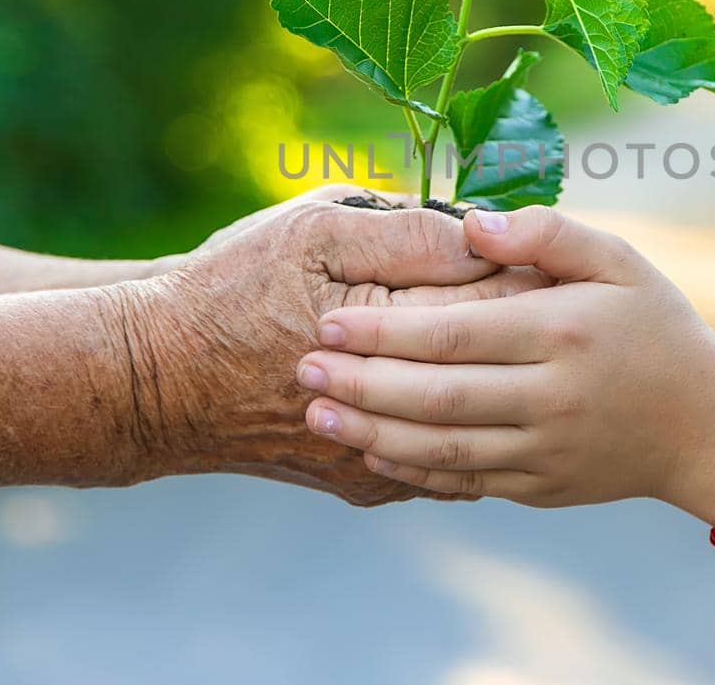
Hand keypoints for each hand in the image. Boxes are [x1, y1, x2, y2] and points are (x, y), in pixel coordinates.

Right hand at [109, 191, 552, 505]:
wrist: (157, 380)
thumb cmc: (232, 290)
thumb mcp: (311, 231)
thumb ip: (404, 232)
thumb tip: (482, 235)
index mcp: (390, 336)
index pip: (495, 304)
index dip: (531, 274)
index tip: (553, 254)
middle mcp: (393, 412)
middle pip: (497, 367)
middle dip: (531, 331)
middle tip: (557, 296)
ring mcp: (383, 459)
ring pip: (479, 422)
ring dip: (502, 382)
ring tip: (520, 345)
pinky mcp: (368, 483)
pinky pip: (445, 458)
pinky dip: (466, 423)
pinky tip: (478, 390)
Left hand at [291, 206, 714, 510]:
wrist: (708, 427)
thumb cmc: (658, 328)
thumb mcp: (620, 261)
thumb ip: (545, 232)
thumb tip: (469, 223)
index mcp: (562, 331)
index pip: (455, 332)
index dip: (387, 329)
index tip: (330, 318)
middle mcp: (551, 396)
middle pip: (437, 394)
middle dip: (361, 382)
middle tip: (300, 366)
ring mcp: (545, 450)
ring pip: (442, 445)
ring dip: (371, 431)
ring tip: (315, 413)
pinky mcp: (541, 488)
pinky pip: (464, 481)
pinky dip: (412, 470)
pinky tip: (369, 452)